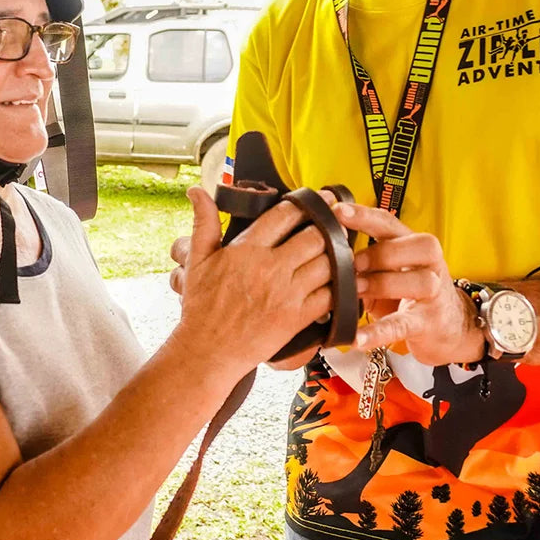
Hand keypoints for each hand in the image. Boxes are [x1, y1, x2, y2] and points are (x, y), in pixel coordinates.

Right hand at [170, 187, 336, 379]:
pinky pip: (330, 295)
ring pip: (328, 263)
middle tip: (338, 220)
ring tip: (343, 247)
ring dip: (339, 253)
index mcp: (247, 249)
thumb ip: (203, 222)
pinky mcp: (298, 317)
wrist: (209, 349)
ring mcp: (287, 294)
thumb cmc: (202, 307)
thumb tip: (196, 190)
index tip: (321, 197)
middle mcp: (271, 268)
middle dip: (329, 225)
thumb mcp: (196, 260)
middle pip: (315, 236)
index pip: (285, 215)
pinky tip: (344, 280)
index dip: (308, 202)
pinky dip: (341, 286)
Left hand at [332, 203, 487, 366]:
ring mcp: (433, 292)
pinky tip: (357, 337)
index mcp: (412, 243)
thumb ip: (364, 261)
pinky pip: (402, 324)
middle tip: (349, 266)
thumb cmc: (410, 293)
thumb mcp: (388, 271)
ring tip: (356, 293)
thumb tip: (324, 257)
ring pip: (412, 281)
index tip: (336, 212)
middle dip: (370, 256)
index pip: (387, 222)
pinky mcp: (428, 322)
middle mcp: (427, 262)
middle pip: (399, 248)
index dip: (362, 216)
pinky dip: (377, 331)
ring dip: (379, 285)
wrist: (449, 326)